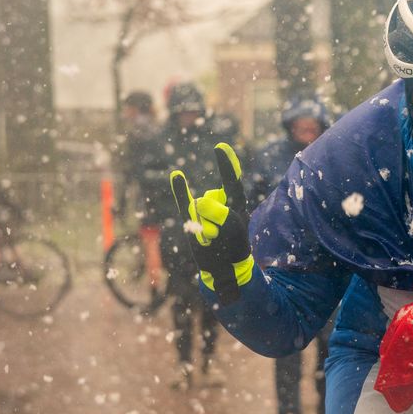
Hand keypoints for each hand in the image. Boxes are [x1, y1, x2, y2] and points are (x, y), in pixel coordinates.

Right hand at [169, 143, 252, 303]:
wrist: (224, 267)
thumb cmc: (234, 246)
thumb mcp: (233, 229)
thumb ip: (218, 213)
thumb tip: (196, 203)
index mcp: (236, 202)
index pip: (231, 179)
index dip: (226, 163)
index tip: (220, 146)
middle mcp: (219, 201)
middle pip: (211, 201)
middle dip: (214, 220)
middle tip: (221, 235)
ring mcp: (204, 209)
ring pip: (198, 211)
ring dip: (205, 229)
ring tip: (213, 239)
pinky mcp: (191, 219)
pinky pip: (183, 202)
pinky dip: (180, 189)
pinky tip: (176, 175)